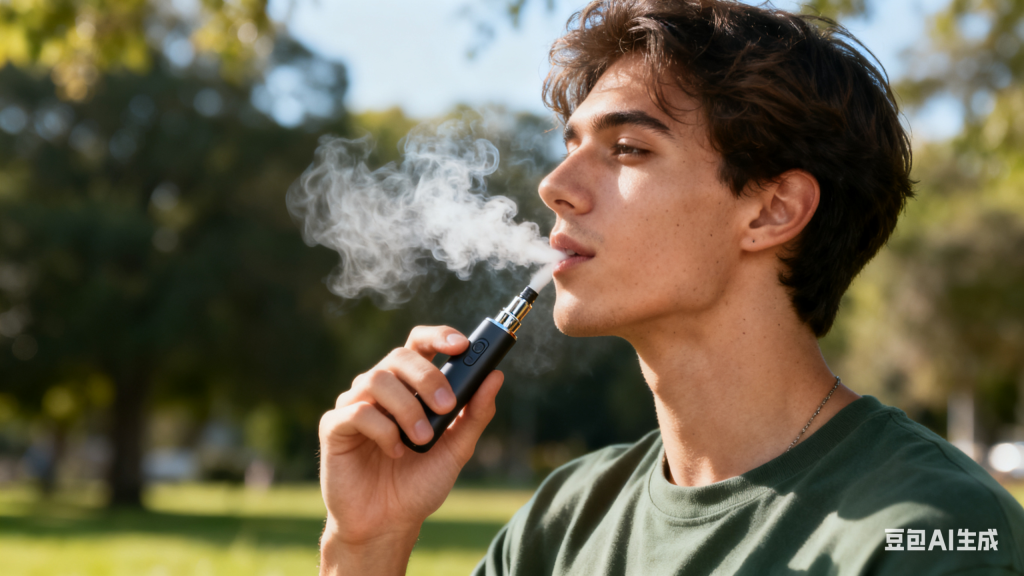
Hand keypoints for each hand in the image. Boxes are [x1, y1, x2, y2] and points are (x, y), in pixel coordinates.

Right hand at [318, 325, 503, 572]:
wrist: (388, 524)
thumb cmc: (419, 483)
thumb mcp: (457, 449)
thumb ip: (475, 414)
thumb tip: (496, 376)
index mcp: (409, 386)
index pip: (419, 344)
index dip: (438, 336)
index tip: (462, 345)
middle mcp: (381, 388)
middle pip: (400, 356)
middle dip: (427, 378)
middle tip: (446, 407)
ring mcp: (355, 404)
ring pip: (377, 379)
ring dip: (407, 408)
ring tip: (421, 440)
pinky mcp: (334, 426)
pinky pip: (357, 411)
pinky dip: (382, 429)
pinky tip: (394, 451)